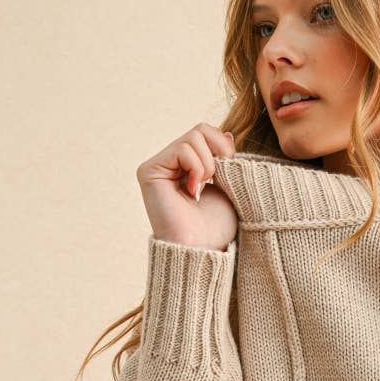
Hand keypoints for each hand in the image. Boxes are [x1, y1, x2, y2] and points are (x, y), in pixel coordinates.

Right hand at [136, 122, 238, 250]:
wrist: (201, 250)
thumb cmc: (215, 228)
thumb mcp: (229, 187)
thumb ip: (226, 159)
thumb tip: (228, 134)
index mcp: (187, 167)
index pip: (207, 134)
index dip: (224, 147)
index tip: (229, 171)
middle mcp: (169, 164)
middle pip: (200, 131)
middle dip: (218, 152)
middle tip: (217, 180)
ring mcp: (158, 166)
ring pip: (193, 138)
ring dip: (208, 165)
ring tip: (202, 189)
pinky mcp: (150, 170)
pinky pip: (182, 149)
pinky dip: (197, 168)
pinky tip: (192, 191)